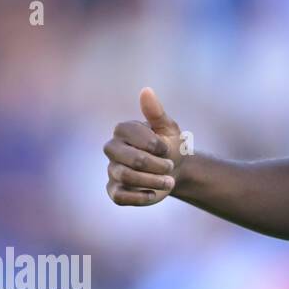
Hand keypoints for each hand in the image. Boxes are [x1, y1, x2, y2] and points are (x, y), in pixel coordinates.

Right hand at [103, 87, 185, 205]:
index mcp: (123, 130)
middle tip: (170, 166)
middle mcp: (113, 149)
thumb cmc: (170, 146)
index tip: (166, 148)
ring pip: (125, 176)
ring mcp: (112, 170)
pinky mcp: (114, 190)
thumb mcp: (168, 129)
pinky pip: (119, 196)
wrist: (175, 170)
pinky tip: (153, 194)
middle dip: (155, 164)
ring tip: (169, 181)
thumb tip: (146, 90)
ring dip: (152, 181)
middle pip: (129, 158)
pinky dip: (139, 197)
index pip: (130, 133)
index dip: (153, 143)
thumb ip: (156, 112)